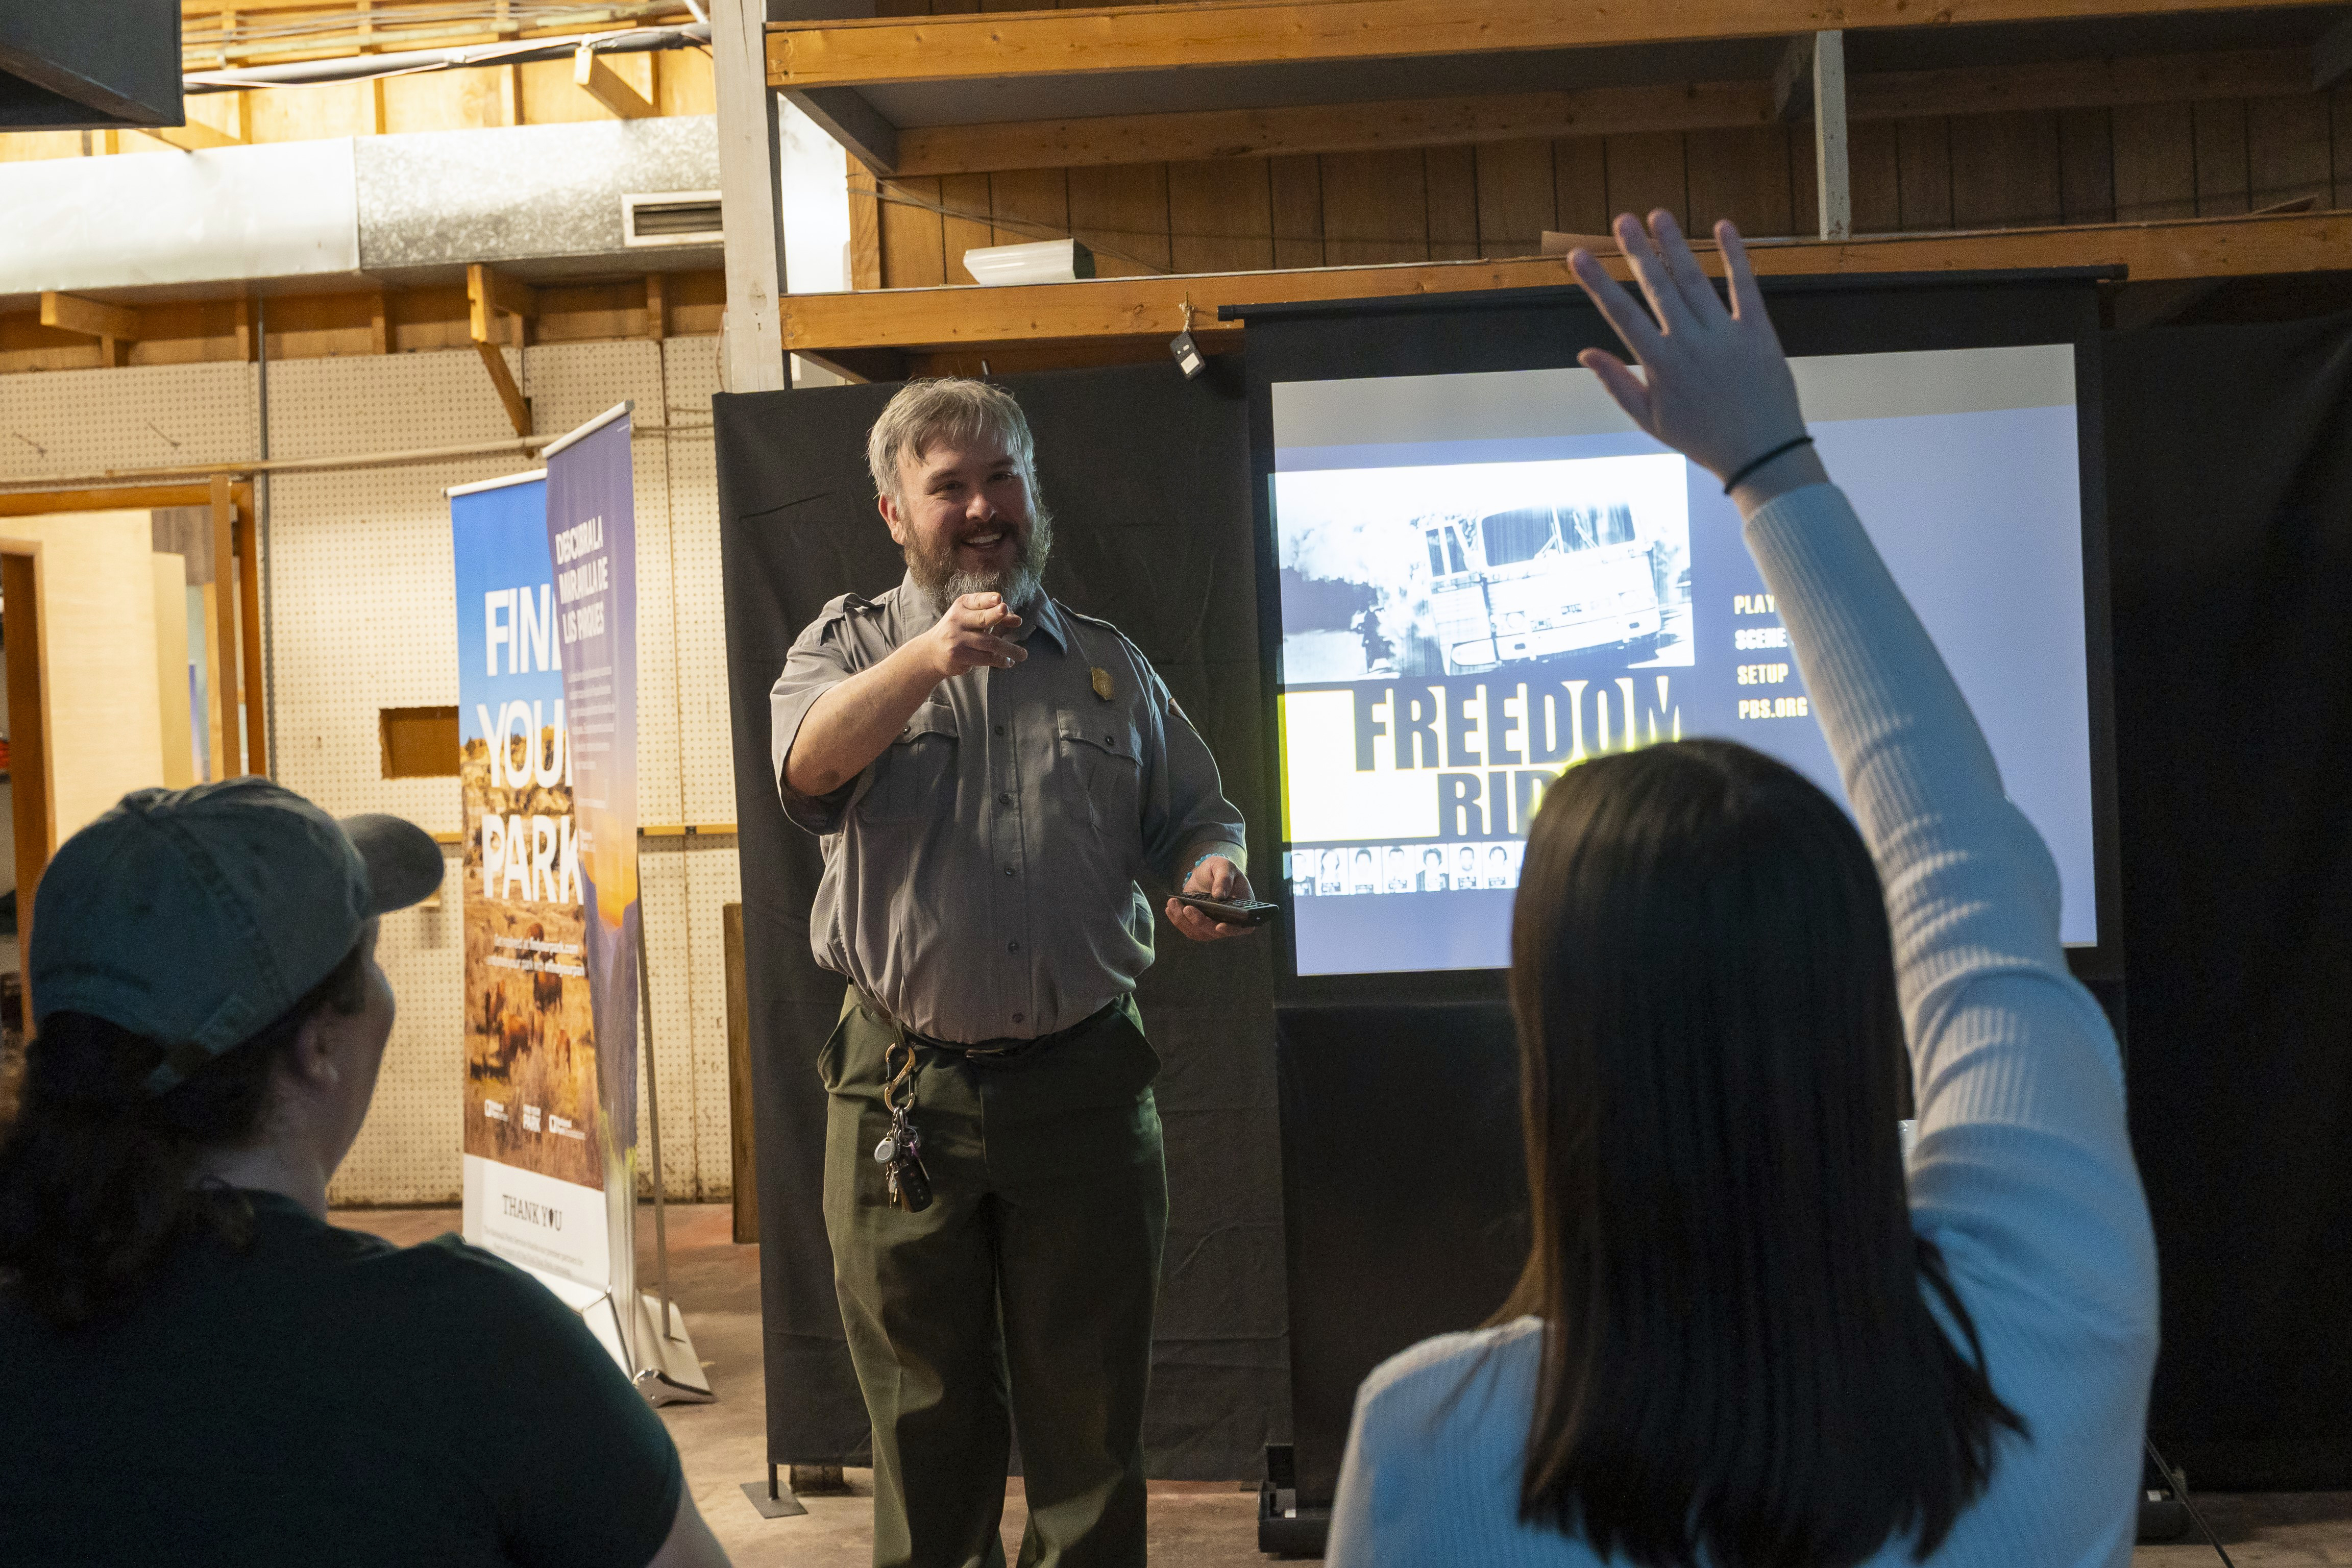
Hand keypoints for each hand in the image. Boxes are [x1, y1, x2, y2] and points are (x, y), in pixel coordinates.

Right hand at [923, 592, 1026, 679]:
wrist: (931, 652)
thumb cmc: (959, 632)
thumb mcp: (973, 620)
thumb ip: (995, 618)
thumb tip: (1018, 620)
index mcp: (962, 606)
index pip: (978, 600)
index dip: (989, 600)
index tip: (1001, 600)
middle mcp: (957, 620)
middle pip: (983, 619)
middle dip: (999, 617)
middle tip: (1019, 620)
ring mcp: (957, 638)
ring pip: (989, 642)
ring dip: (1009, 649)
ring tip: (1023, 654)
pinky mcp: (958, 655)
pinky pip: (984, 658)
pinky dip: (1000, 660)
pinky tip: (1008, 662)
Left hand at [1166, 856, 1257, 942]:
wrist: (1208, 873)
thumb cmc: (1221, 869)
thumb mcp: (1224, 867)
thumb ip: (1224, 879)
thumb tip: (1219, 895)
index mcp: (1243, 910)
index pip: (1243, 927)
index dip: (1231, 930)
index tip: (1219, 926)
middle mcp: (1229, 922)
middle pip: (1215, 932)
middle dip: (1200, 922)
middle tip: (1187, 908)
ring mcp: (1213, 926)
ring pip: (1199, 933)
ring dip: (1184, 921)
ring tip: (1173, 903)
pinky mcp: (1199, 925)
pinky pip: (1188, 929)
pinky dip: (1178, 921)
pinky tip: (1170, 909)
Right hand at [1566, 213, 1826, 507]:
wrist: (1762, 454)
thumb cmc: (1702, 439)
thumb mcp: (1651, 420)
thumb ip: (1617, 384)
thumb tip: (1586, 352)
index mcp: (1660, 365)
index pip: (1621, 315)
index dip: (1598, 282)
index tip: (1579, 256)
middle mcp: (1689, 342)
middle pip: (1657, 288)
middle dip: (1636, 251)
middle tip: (1620, 219)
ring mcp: (1725, 334)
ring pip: (1694, 280)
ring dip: (1675, 245)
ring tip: (1659, 215)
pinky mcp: (1757, 331)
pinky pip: (1744, 286)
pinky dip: (1734, 255)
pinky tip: (1723, 227)